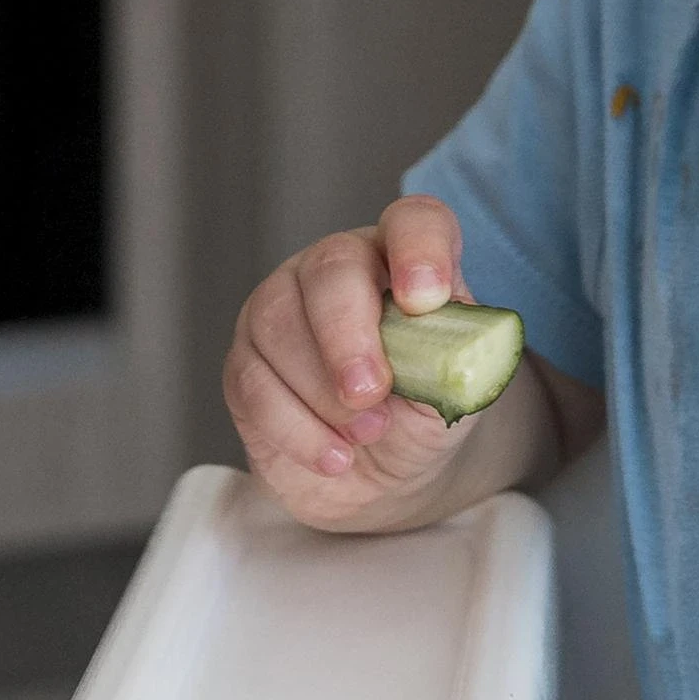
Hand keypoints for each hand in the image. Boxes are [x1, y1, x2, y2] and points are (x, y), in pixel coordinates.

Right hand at [221, 195, 485, 531]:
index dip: (420, 249)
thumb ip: (449, 365)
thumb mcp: (453, 394)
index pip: (414, 223)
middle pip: (331, 267)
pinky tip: (336, 457)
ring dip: (324, 392)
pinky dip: (299, 430)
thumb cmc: (419, 416)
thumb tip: (440, 352)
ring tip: (368, 433)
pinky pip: (254, 382)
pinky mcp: (245, 361)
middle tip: (370, 392)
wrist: (378, 476)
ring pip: (280, 324)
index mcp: (402, 260)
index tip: (424, 300)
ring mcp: (282, 307)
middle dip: (348, 334)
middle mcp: (337, 268)